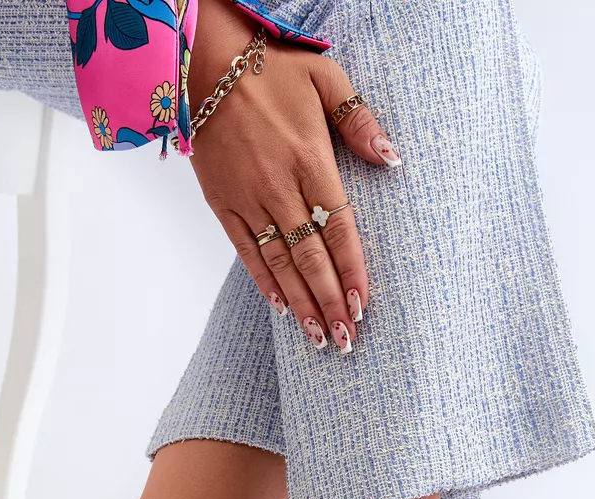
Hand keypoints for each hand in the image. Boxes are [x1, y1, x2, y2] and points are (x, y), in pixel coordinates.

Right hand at [187, 0, 400, 350]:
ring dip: (302, 304)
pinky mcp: (223, 204)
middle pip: (311, 258)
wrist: (204, 63)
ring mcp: (249, 200)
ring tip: (319, 338)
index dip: (352, 270)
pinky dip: (265, 283)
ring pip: (280, 264)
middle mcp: (280, 187)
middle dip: (330, 302)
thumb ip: (359, 120)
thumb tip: (390, 158)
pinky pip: (246, 253)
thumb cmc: (271, 69)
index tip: (364, 304)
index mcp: (311, 161)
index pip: (339, 229)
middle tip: (347, 340)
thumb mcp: (326, 79)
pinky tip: (283, 309)